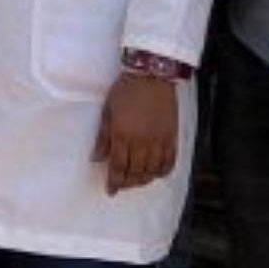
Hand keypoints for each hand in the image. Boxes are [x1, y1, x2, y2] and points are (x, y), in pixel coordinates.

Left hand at [96, 73, 179, 193]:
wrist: (151, 77)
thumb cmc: (125, 91)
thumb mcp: (108, 112)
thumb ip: (104, 137)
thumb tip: (96, 158)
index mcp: (123, 135)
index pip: (118, 166)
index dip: (114, 181)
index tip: (110, 191)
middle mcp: (142, 141)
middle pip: (136, 172)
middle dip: (127, 182)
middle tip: (121, 186)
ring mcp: (159, 140)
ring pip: (153, 170)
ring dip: (144, 179)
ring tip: (136, 181)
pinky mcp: (172, 137)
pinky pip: (170, 162)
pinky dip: (163, 171)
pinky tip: (156, 173)